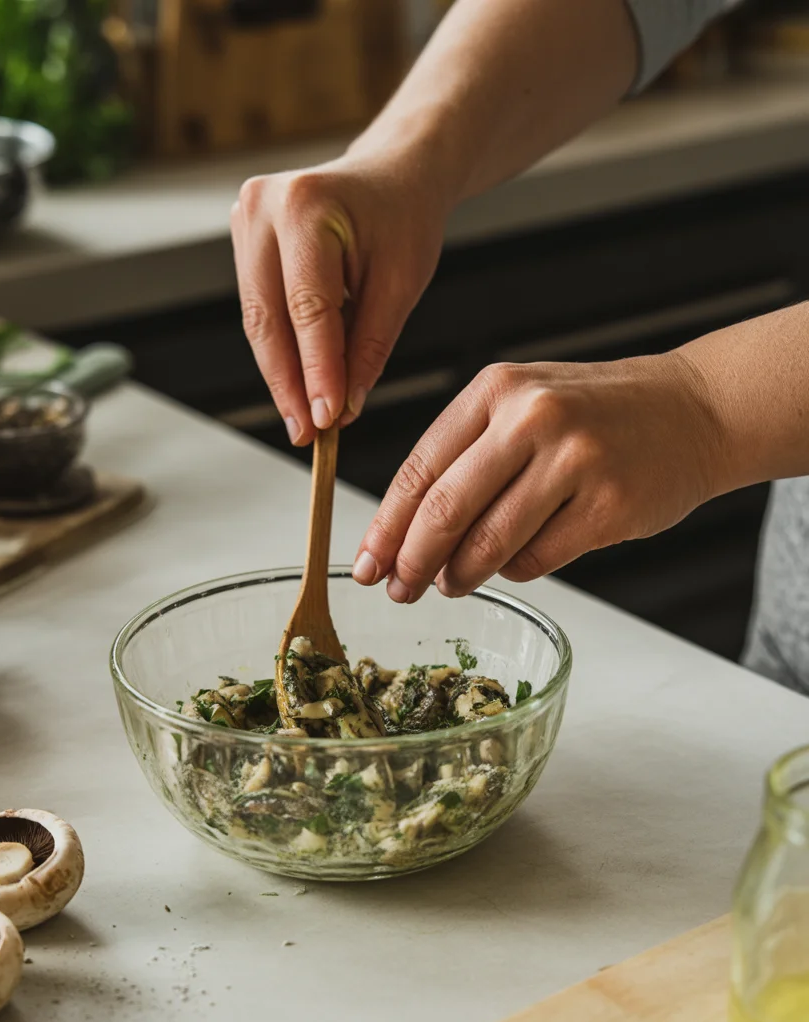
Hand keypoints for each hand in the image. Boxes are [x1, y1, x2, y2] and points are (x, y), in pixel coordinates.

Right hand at [231, 155, 445, 444]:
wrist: (393, 173)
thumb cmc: (403, 217)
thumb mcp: (402, 282)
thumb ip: (370, 346)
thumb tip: (344, 408)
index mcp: (306, 204)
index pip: (308, 307)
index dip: (315, 369)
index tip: (326, 419)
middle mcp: (263, 206)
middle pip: (268, 318)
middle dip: (289, 383)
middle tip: (306, 433)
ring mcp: (245, 219)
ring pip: (258, 320)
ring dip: (280, 374)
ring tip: (303, 420)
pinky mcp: (243, 238)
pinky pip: (259, 309)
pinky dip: (280, 350)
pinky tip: (297, 385)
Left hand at [352, 353, 725, 600]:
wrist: (693, 410)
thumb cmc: (593, 415)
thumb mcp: (521, 405)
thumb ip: (464, 458)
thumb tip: (405, 538)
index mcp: (497, 390)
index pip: (420, 469)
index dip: (386, 526)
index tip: (367, 566)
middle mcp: (533, 418)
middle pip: (446, 511)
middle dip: (412, 562)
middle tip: (399, 591)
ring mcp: (575, 461)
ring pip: (489, 544)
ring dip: (459, 576)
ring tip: (450, 584)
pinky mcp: (610, 506)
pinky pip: (537, 560)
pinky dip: (514, 571)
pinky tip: (512, 563)